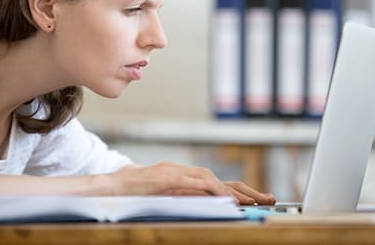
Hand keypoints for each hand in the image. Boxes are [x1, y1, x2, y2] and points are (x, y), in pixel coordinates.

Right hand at [95, 162, 275, 204]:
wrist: (106, 186)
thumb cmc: (131, 194)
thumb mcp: (159, 197)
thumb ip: (180, 197)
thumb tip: (206, 204)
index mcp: (180, 175)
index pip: (214, 182)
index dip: (236, 190)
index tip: (256, 201)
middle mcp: (179, 170)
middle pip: (217, 178)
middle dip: (244, 190)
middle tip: (268, 200)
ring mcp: (171, 172)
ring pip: (208, 178)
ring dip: (232, 190)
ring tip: (253, 201)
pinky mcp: (163, 178)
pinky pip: (191, 182)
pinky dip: (210, 189)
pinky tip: (224, 196)